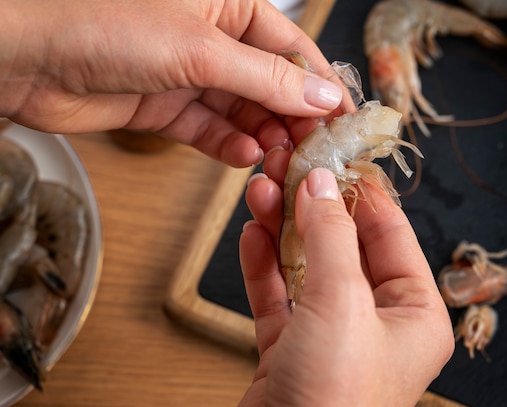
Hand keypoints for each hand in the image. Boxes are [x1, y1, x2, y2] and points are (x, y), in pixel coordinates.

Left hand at [0, 0, 342, 166]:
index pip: (291, 48)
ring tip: (280, 161)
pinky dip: (230, 148)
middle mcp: (212, 40)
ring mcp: (189, 76)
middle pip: (271, 85)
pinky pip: (212, 132)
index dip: (320, 84)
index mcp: (227, 6)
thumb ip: (266, 77)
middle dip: (293, 119)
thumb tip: (322, 94)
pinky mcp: (167, 109)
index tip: (344, 120)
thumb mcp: (200, 48)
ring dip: (264, 138)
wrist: (25, 58)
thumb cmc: (101, 22)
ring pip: (244, 113)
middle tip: (312, 152)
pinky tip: (245, 160)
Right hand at [236, 167, 453, 406]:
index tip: (337, 155)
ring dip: (283, 230)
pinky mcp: (292, 352)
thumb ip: (330, 236)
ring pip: (307, 268)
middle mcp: (377, 324)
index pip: (391, 234)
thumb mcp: (341, 302)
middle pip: (344, 247)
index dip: (362, 191)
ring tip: (260, 192)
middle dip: (313, 208)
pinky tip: (251, 235)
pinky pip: (279, 297)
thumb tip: (322, 184)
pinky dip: (264, 266)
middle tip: (288, 168)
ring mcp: (332, 338)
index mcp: (414, 314)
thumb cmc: (334, 402)